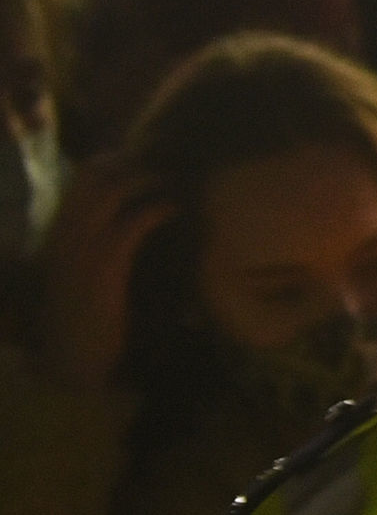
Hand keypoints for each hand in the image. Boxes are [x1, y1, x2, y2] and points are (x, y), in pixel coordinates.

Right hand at [38, 163, 169, 390]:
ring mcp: (82, 248)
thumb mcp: (90, 268)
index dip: (120, 160)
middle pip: (97, 172)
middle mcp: (67, 233)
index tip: (152, 161)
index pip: (85, 175)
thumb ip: (107, 238)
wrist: (75, 354)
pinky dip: (156, 210)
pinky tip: (174, 211)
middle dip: (136, 162)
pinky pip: (131, 223)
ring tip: (175, 186)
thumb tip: (139, 212)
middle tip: (170, 169)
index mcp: (62, 230)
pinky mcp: (103, 267)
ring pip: (113, 191)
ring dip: (149, 180)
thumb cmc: (92, 313)